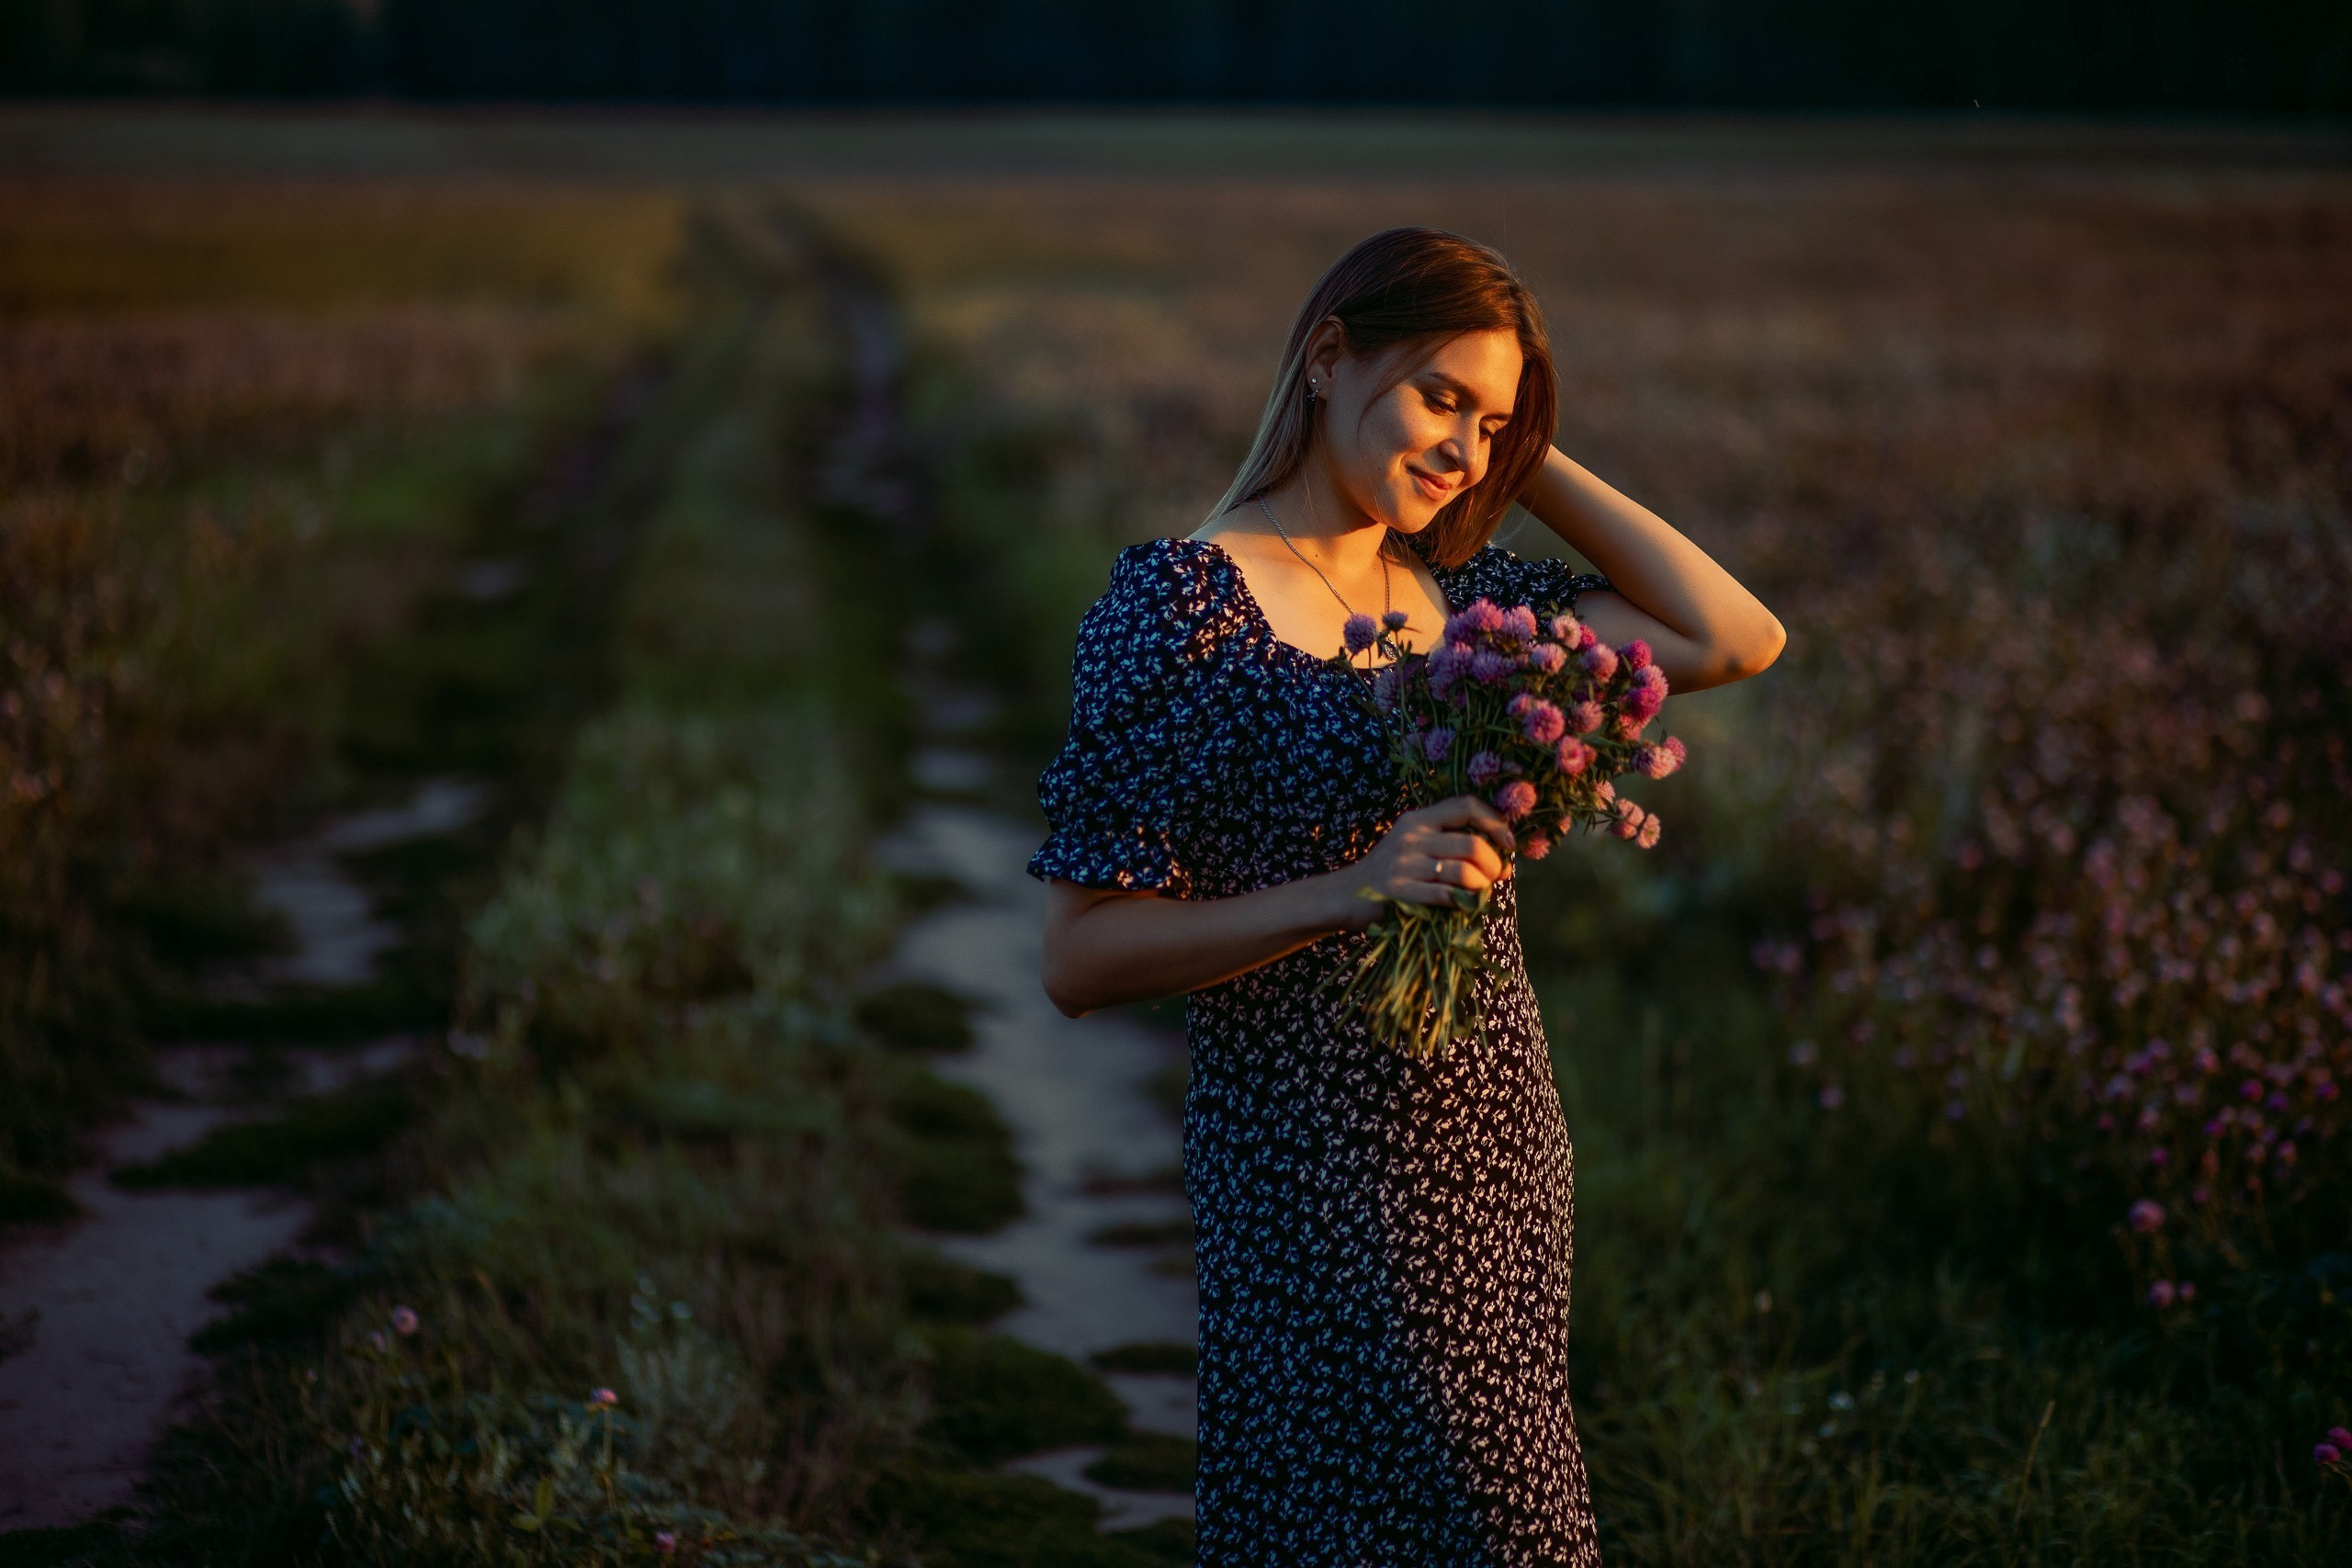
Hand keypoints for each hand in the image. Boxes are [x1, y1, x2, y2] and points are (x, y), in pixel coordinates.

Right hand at [1328, 795, 1515, 929]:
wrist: (1344, 895)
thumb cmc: (1389, 871)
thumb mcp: (1413, 845)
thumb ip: (1449, 843)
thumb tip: (1502, 858)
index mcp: (1418, 819)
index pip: (1466, 806)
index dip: (1496, 823)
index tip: (1508, 844)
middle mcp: (1411, 836)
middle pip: (1471, 844)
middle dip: (1493, 865)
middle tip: (1495, 877)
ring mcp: (1403, 864)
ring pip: (1463, 872)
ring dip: (1482, 887)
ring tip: (1480, 893)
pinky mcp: (1398, 891)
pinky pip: (1446, 896)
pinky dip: (1463, 903)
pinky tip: (1462, 906)